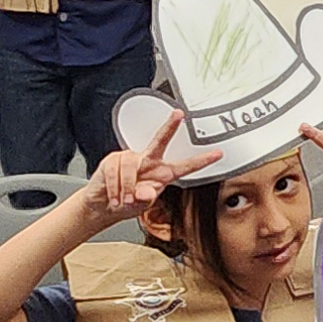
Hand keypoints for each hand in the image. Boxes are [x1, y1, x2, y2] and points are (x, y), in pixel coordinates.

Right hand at [87, 114, 225, 226]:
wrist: (104, 205)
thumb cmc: (127, 203)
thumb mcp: (140, 206)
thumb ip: (145, 199)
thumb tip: (147, 192)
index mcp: (162, 174)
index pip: (185, 166)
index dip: (202, 160)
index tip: (218, 154)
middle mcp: (148, 162)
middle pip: (160, 141)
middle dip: (169, 127)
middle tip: (178, 115)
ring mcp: (130, 159)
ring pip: (130, 165)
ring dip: (126, 187)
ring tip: (123, 200)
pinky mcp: (113, 160)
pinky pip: (114, 171)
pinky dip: (114, 187)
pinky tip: (114, 195)